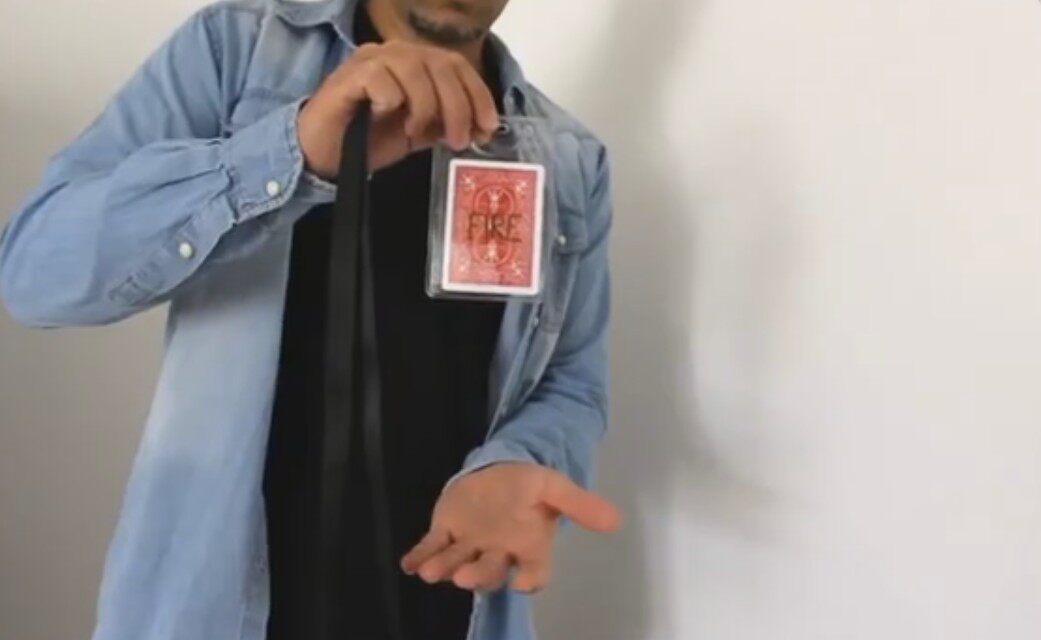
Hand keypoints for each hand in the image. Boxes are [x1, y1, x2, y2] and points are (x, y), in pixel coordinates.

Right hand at [296, 40, 500, 176]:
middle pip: (441, 65)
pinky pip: (382, 78)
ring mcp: (371, 60)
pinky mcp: (349, 75)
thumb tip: (481, 128)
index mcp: (416, 62)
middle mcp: (396, 53)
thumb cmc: (369, 140)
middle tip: (458, 140)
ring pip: (415, 68)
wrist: (325, 155)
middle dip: (458, 106)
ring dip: (426, 106)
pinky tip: (383, 117)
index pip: (456, 65)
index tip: (489, 127)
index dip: (478, 94)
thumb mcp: (420, 133)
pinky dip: (391, 100)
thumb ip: (447, 124)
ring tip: (418, 133)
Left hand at [400, 462, 620, 592]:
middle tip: (465, 578)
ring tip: (431, 571)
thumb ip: (580, 504)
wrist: (498, 471)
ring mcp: (469, 545)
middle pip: (490, 572)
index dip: (529, 579)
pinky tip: (409, 563)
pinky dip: (420, 556)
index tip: (523, 582)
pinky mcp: (444, 534)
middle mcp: (499, 553)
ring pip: (457, 562)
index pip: (534, 572)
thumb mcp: (554, 487)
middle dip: (478, 576)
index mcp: (529, 547)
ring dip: (444, 568)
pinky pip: (431, 548)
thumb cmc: (526, 485)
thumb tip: (615, 520)